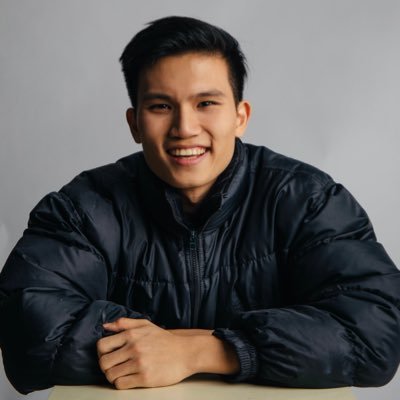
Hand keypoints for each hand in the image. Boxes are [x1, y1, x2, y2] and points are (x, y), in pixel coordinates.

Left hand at [97, 317, 239, 389]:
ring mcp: (139, 363)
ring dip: (113, 376)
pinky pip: (121, 384)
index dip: (102, 352)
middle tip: (113, 366)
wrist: (185, 352)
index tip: (108, 355)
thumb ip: (125, 323)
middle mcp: (134, 348)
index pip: (102, 345)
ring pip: (110, 375)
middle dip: (106, 366)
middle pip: (103, 362)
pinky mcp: (145, 377)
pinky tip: (129, 378)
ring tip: (121, 373)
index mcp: (132, 334)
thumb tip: (105, 326)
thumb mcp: (146, 325)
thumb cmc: (165, 340)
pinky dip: (121, 383)